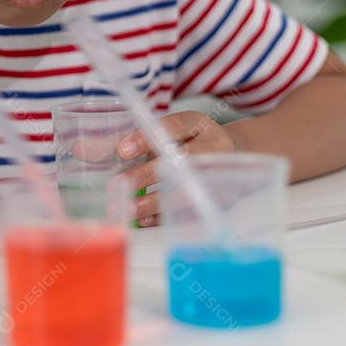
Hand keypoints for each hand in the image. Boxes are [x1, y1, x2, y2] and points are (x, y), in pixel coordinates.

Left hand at [115, 111, 236, 226]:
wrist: (235, 155)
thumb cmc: (195, 140)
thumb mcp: (178, 128)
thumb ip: (148, 136)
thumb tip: (110, 151)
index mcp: (201, 126)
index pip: (174, 127)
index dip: (147, 140)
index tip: (123, 151)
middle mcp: (216, 150)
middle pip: (182, 162)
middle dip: (147, 175)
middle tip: (120, 184)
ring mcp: (222, 177)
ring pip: (188, 191)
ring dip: (155, 202)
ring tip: (129, 208)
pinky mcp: (221, 201)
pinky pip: (191, 212)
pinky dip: (166, 217)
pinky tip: (145, 220)